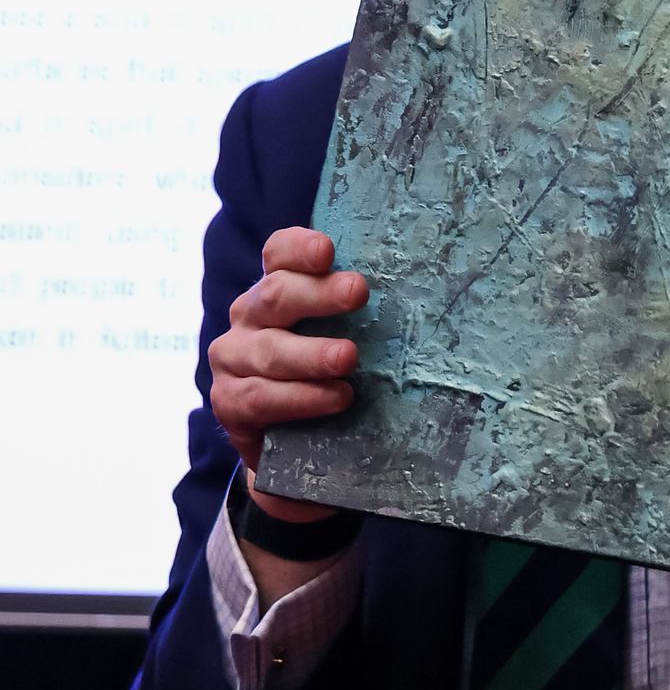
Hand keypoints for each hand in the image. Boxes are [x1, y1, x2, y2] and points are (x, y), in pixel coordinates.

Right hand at [208, 227, 365, 516]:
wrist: (289, 441)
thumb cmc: (325, 372)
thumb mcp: (341, 335)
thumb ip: (356, 314)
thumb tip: (421, 293)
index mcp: (276, 288)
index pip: (279, 253)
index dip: (300, 248)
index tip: (328, 250)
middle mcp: (249, 315)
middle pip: (277, 294)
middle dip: (319, 293)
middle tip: (358, 292)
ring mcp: (232, 357)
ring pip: (270, 350)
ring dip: (312, 354)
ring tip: (348, 358)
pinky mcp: (228, 401)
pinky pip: (261, 397)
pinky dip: (301, 398)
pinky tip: (335, 398)